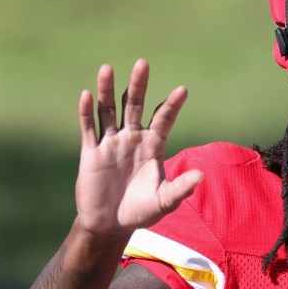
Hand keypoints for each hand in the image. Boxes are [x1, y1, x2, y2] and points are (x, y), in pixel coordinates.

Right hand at [74, 59, 202, 236]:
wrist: (110, 225)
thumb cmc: (141, 211)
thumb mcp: (164, 202)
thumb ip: (181, 189)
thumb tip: (201, 175)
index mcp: (153, 146)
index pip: (163, 119)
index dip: (171, 105)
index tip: (182, 90)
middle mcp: (132, 139)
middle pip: (134, 105)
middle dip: (138, 85)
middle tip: (142, 63)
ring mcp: (111, 143)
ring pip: (108, 110)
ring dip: (107, 90)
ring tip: (108, 68)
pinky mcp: (91, 153)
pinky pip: (89, 129)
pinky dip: (86, 112)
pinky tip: (87, 94)